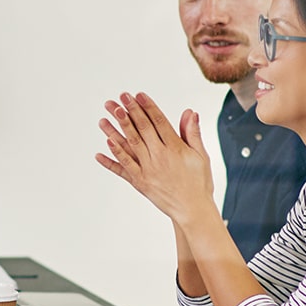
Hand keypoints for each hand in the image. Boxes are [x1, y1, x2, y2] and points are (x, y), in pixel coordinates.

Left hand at [96, 92, 215, 223]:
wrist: (193, 210)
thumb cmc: (199, 182)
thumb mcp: (201, 155)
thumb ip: (192, 133)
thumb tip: (190, 112)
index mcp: (175, 149)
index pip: (159, 122)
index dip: (147, 107)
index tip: (138, 95)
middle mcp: (160, 158)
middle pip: (142, 130)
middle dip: (129, 112)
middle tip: (119, 97)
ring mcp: (148, 170)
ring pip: (129, 146)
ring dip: (115, 130)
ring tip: (104, 116)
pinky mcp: (140, 182)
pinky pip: (123, 168)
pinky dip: (113, 158)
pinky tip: (104, 146)